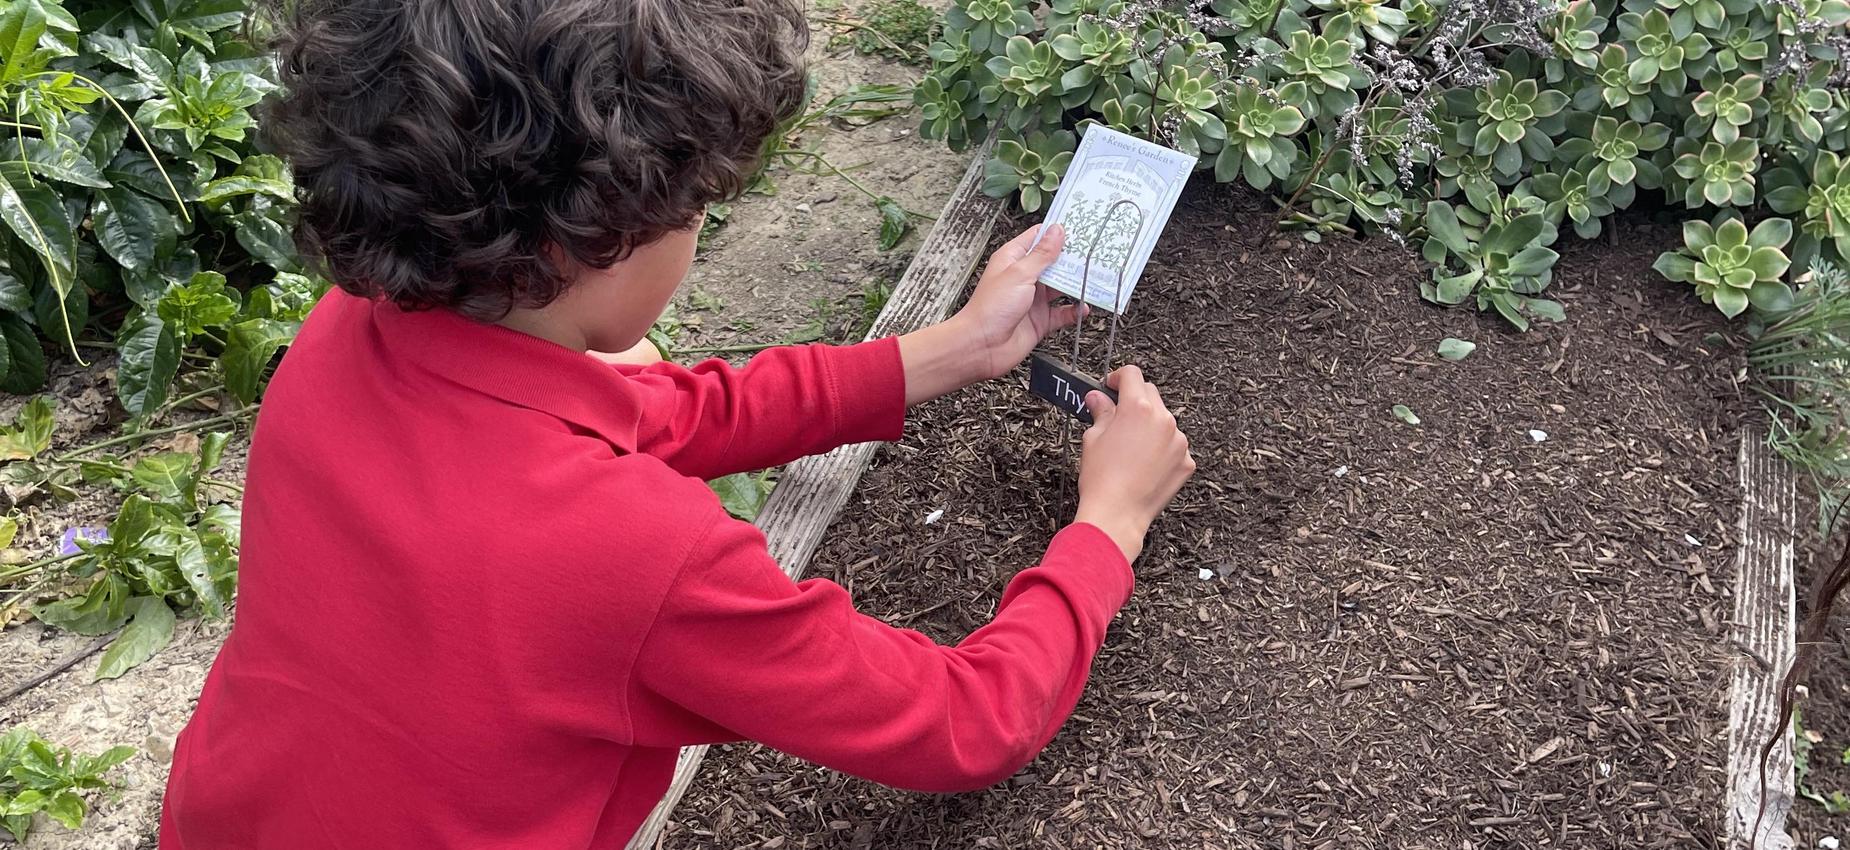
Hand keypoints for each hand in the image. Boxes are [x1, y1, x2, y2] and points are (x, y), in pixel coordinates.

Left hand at [950, 224, 1084, 380]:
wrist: (981, 347)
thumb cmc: (989, 309)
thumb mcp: (1020, 273)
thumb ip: (1042, 254)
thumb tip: (1057, 232)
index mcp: (1013, 259)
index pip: (1038, 238)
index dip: (1057, 232)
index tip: (1078, 226)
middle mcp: (1024, 278)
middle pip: (1054, 262)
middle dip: (1072, 258)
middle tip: (1095, 252)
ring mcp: (1033, 299)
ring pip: (1061, 287)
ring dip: (1076, 284)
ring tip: (1095, 277)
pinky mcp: (1040, 320)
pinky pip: (1062, 313)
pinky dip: (1074, 310)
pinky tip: (1084, 307)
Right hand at [1072, 366, 1194, 562]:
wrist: (1117, 515)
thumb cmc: (1101, 478)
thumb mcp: (1093, 438)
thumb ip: (1100, 412)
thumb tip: (1097, 398)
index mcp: (1138, 407)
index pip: (1132, 375)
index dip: (1118, 377)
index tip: (1111, 386)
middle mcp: (1164, 419)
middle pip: (1151, 394)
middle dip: (1134, 400)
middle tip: (1117, 416)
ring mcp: (1179, 441)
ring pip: (1164, 421)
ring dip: (1150, 426)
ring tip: (1131, 448)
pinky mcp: (1186, 461)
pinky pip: (1174, 446)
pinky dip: (1161, 449)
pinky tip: (1144, 464)